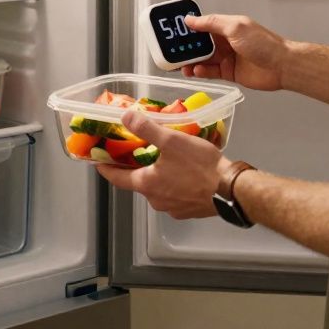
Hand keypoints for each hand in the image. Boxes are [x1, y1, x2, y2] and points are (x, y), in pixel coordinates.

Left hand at [96, 110, 228, 219]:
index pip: (116, 178)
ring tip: (165, 158)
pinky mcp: (188, 211)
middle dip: (136, 168)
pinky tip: (184, 173)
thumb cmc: (200, 167)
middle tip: (138, 152)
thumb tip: (125, 117)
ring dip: (158, 175)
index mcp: (146, 184)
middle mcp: (156, 200)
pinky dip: (174, 184)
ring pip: (158, 189)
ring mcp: (172, 208)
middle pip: (138, 182)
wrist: (230, 190)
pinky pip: (175, 195)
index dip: (105, 168)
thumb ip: (147, 129)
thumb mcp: (172, 141)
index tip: (97, 162)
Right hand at [180, 14, 286, 91]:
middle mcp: (225, 42)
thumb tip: (191, 19)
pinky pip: (210, 72)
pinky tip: (196, 71)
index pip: (202, 26)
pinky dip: (202, 72)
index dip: (188, 30)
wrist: (281, 66)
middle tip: (172, 53)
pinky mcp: (229, 72)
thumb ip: (211, 23)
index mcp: (226, 27)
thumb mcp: (235, 27)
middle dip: (186, 49)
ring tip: (182, 66)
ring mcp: (227, 58)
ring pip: (203, 60)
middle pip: (200, 45)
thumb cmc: (263, 43)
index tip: (173, 33)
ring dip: (191, 62)